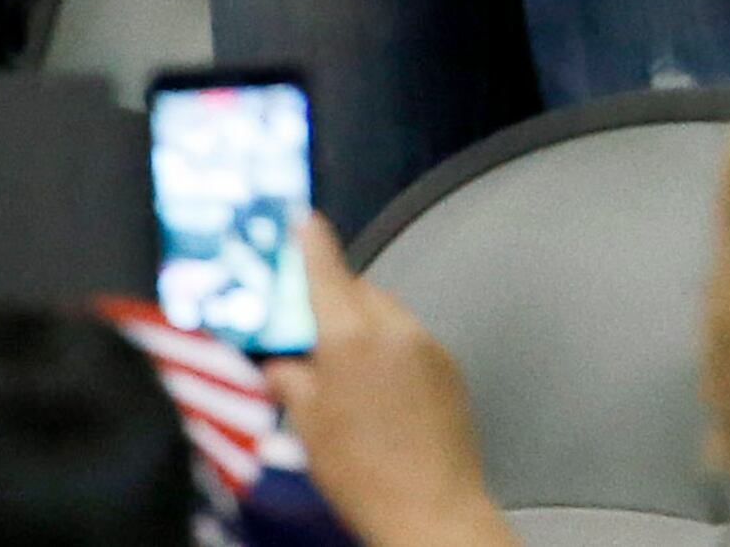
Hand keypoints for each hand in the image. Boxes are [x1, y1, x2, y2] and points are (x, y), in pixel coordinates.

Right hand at [265, 217, 515, 546]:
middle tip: (309, 325)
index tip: (305, 219)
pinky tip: (380, 390)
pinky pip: (412, 340)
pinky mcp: (449, 368)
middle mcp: (393, 330)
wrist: (431, 510)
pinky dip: (392, 349)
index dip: (312, 243)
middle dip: (334, 299)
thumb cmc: (362, 474)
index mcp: (349, 338)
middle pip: (359, 291)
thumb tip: (280, 364)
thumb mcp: (308, 427)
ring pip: (387, 315)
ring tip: (344, 369)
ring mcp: (428, 346)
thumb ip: (292, 382)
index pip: (326, 273)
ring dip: (365, 325)